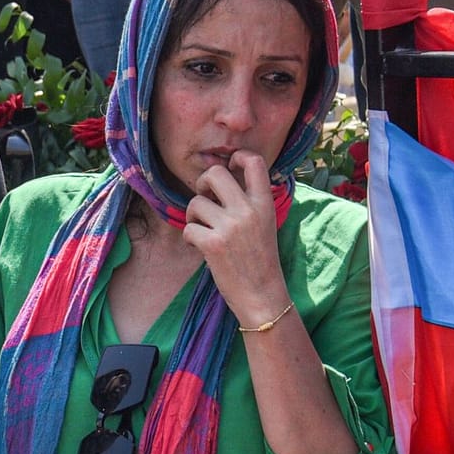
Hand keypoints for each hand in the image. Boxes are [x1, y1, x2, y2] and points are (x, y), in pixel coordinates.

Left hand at [182, 152, 290, 326]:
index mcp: (264, 203)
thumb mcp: (265, 223)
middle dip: (203, 182)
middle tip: (205, 198)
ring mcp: (230, 227)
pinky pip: (188, 228)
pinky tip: (200, 247)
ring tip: (203, 231)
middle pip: (215, 173)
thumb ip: (250, 202)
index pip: (254, 162)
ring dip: (193, 216)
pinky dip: (189, 238)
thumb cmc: (261, 261)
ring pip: (195, 203)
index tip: (229, 168)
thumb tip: (223, 179)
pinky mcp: (213, 244)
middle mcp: (248, 210)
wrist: (262, 296)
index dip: (237, 157)